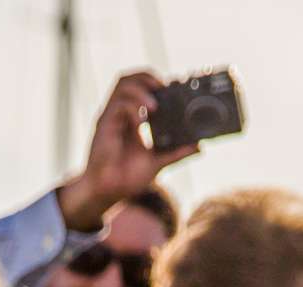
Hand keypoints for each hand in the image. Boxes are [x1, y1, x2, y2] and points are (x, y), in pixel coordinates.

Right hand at [58, 71, 193, 227]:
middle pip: (130, 78)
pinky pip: (118, 105)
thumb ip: (176, 153)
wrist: (107, 193)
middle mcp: (120, 112)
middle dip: (147, 77)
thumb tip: (199, 146)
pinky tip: (142, 122)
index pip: (140, 87)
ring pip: (122, 85)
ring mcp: (111, 116)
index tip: (173, 88)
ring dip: (141, 90)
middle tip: (164, 87)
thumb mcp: (157, 163)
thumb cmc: (126, 178)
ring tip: (154, 105)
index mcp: (131, 117)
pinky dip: (133, 108)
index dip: (155, 82)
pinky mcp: (104, 124)